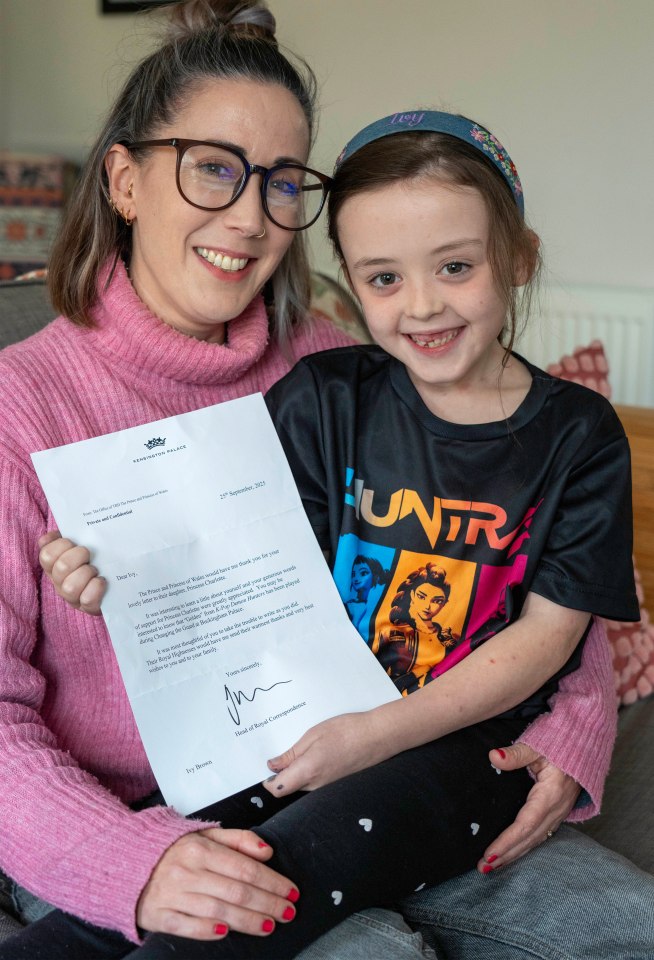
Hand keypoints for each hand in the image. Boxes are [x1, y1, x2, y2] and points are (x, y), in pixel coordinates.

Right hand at [38, 530, 105, 614]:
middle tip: (88, 554)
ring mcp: (73, 597)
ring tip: (96, 570)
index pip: (46, 555)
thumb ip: (70, 534)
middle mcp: (60, 582)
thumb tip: (55, 533)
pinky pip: (87, 599)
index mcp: (55, 565)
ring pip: (70, 587)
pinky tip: (102, 581)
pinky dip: (96, 587)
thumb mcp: (81, 545)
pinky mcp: (88, 608)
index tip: (73, 541)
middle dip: (78, 556)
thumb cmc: (96, 559)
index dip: (60, 545)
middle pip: (61, 567)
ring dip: (86, 573)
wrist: (116, 584)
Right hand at [137, 827, 298, 940]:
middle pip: (237, 891)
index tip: (291, 891)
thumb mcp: (205, 833)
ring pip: (218, 910)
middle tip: (289, 912)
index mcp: (201, 848)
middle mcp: (188, 870)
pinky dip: (207, 930)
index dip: (272, 881)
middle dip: (268, 903)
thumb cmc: (172, 849)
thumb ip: (238, 840)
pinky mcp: (159, 915)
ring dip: (248, 920)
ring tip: (270, 925)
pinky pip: (186, 926)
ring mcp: (172, 894)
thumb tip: (267, 851)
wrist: (125, 860)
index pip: (245, 868)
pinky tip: (227, 932)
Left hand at [263, 712, 383, 795]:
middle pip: (288, 787)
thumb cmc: (347, 731)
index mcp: (307, 771)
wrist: (378, 737)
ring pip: (301, 785)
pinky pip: (315, 783)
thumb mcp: (313, 735)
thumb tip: (273, 766)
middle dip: (282, 774)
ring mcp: (327, 787)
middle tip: (284, 752)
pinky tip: (318, 754)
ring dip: (297, 772)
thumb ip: (291, 754)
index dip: (268, 780)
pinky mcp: (335, 785)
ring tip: (304, 749)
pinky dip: (310, 772)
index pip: (277, 789)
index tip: (268, 766)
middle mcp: (316, 785)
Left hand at [478, 743, 580, 872]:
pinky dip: (524, 846)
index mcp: (550, 794)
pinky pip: (540, 835)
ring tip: (492, 866)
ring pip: (535, 840)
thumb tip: (494, 757)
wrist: (585, 744)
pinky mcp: (557, 812)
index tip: (489, 855)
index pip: (525, 825)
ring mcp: (559, 813)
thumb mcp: (537, 744)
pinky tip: (512, 853)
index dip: (507, 841)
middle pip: (529, 838)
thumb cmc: (560, 743)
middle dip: (506, 855)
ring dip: (514, 854)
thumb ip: (516, 753)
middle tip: (483, 868)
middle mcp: (556, 809)